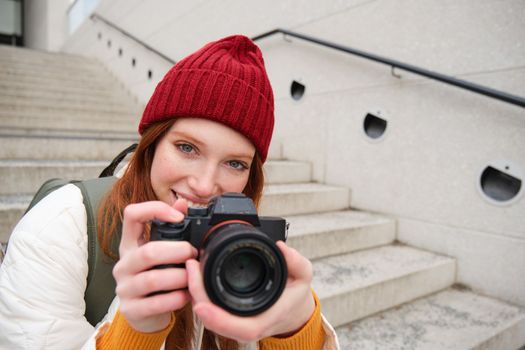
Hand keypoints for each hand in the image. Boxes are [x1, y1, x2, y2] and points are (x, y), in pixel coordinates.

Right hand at [113, 199, 197, 332]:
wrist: (145, 315)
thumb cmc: (156, 277)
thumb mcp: (161, 251)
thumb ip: (172, 228)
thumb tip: (183, 203)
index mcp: (130, 244)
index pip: (131, 214)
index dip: (155, 209)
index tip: (178, 217)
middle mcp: (123, 264)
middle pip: (149, 252)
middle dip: (178, 252)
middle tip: (193, 254)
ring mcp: (124, 287)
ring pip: (153, 279)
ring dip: (180, 277)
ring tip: (192, 277)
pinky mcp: (130, 309)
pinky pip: (156, 303)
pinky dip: (176, 298)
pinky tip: (186, 295)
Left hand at [186, 241, 315, 341]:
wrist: (293, 309)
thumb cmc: (295, 294)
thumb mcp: (304, 275)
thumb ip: (296, 261)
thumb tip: (281, 247)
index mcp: (266, 319)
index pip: (241, 328)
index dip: (219, 321)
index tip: (202, 306)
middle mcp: (248, 325)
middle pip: (216, 322)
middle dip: (198, 297)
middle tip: (191, 269)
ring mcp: (236, 322)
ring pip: (209, 316)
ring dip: (196, 294)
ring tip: (191, 267)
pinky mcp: (228, 315)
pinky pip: (211, 310)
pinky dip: (200, 294)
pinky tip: (195, 275)